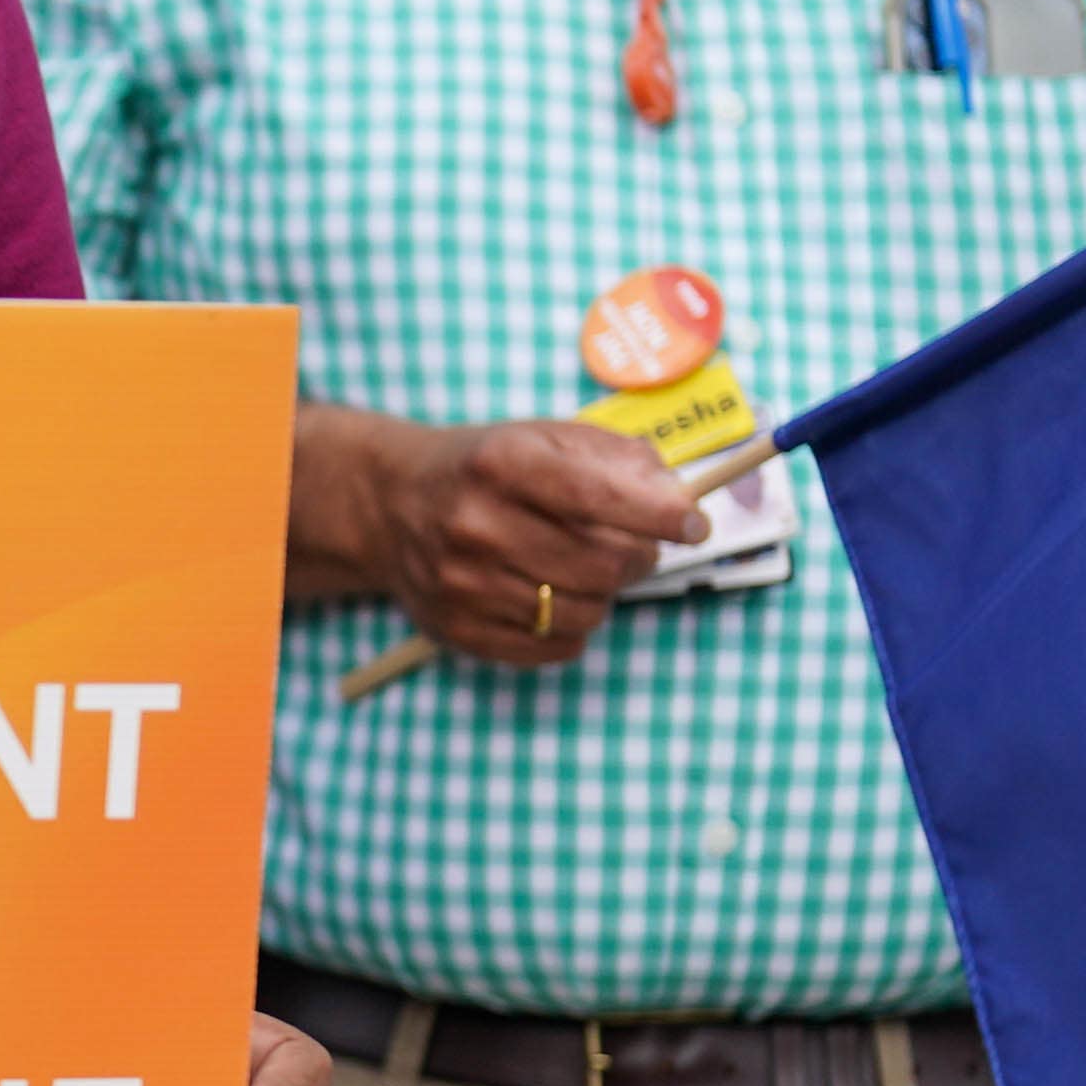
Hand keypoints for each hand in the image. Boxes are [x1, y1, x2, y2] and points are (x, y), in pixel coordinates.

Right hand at [299, 407, 693, 670]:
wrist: (391, 504)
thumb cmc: (487, 468)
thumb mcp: (545, 437)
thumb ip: (618, 458)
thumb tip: (676, 498)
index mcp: (501, 463)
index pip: (601, 497)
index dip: (662, 515)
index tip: (694, 524)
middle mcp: (475, 523)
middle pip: (603, 565)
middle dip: (639, 558)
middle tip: (637, 548)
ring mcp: (462, 583)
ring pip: (584, 613)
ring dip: (604, 595)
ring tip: (586, 570)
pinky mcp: (458, 629)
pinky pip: (554, 648)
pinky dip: (573, 628)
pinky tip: (555, 597)